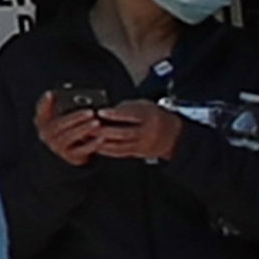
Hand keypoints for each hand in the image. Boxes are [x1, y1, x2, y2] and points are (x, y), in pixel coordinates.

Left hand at [31, 88, 173, 168]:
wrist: (173, 135)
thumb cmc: (153, 115)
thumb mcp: (143, 105)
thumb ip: (126, 108)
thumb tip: (104, 110)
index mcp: (148, 116)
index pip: (131, 115)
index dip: (114, 114)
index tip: (100, 112)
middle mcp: (146, 132)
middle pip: (123, 133)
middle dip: (103, 130)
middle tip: (87, 126)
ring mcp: (143, 145)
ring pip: (120, 145)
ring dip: (101, 142)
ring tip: (86, 136)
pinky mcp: (138, 153)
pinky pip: (120, 153)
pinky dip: (105, 150)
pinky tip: (94, 146)